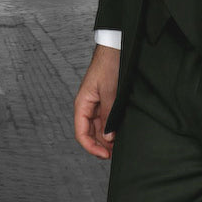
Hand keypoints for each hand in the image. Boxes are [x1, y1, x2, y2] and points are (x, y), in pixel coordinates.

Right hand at [74, 45, 119, 159]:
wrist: (116, 46)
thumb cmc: (109, 64)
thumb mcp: (109, 91)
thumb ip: (108, 115)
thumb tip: (108, 137)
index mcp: (82, 104)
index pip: (81, 133)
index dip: (91, 147)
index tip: (105, 155)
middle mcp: (88, 106)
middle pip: (90, 133)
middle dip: (101, 145)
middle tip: (116, 152)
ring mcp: (97, 103)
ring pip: (98, 127)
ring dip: (107, 137)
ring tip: (119, 145)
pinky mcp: (106, 99)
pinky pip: (105, 118)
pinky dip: (111, 127)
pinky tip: (120, 131)